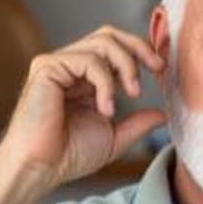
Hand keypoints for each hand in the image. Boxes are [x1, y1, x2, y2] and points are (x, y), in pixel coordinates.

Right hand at [0, 25, 167, 194]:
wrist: (41, 168)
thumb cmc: (67, 157)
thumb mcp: (113, 137)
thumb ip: (136, 124)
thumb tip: (162, 115)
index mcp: (81, 80)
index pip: (113, 48)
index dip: (139, 52)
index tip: (161, 69)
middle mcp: (68, 67)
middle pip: (109, 35)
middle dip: (138, 47)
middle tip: (157, 67)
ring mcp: (56, 65)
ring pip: (103, 42)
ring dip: (127, 65)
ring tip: (133, 94)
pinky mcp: (47, 67)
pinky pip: (88, 60)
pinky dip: (106, 82)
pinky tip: (106, 107)